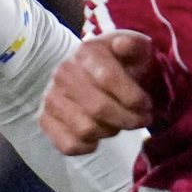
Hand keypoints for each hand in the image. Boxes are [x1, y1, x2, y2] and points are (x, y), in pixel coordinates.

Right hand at [38, 29, 155, 155]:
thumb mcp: (133, 49)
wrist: (88, 73)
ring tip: (118, 124)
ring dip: (110, 131)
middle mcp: (63, 73)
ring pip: (87, 129)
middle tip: (141, 120)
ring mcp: (51, 98)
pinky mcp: (44, 120)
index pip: (109, 79)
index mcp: (85, 52)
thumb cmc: (118, 64)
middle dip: (128, 119)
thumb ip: (135, 45)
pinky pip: (69, 145)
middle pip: (99, 108)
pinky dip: (88, 146)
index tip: (147, 105)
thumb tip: (123, 45)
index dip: (133, 98)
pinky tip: (97, 136)